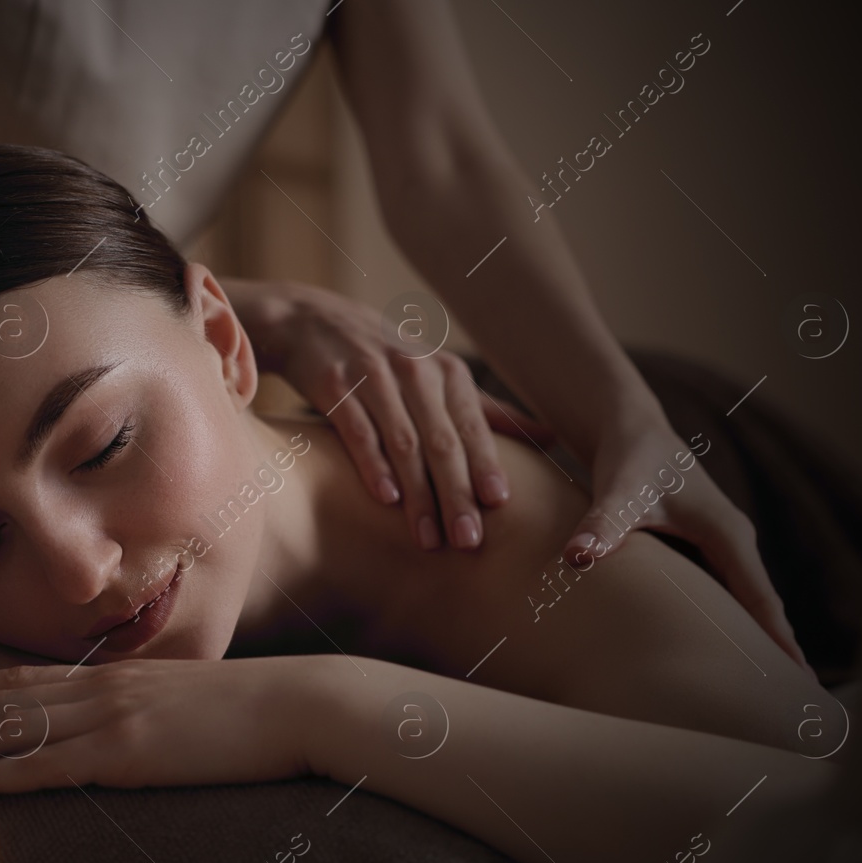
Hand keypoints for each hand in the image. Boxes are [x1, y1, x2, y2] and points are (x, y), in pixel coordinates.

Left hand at [0, 657, 327, 795]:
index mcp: (113, 677)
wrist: (300, 703)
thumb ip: (148, 708)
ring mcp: (108, 719)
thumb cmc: (257, 708)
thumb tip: (127, 726)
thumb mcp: (190, 699)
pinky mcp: (124, 754)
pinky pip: (40, 769)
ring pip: (3, 731)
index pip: (19, 678)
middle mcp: (98, 690)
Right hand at [228, 278, 551, 550]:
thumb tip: (550, 437)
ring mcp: (372, 376)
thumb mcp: (438, 375)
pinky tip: (387, 499)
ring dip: (419, 495)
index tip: (500, 505)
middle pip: (442, 441)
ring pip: (403, 443)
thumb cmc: (384, 359)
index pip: (472, 426)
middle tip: (469, 541)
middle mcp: (414, 370)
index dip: (486, 465)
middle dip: (457, 493)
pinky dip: (373, 465)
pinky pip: (358, 431)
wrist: (310, 321)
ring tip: (429, 539)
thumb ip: (488, 411)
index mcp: (446, 372)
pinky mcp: (334, 385)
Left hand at [563, 420, 811, 673]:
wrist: (626, 428)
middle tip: (802, 704)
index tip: (801, 679)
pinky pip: (725, 593)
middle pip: (763, 605)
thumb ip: (600, 526)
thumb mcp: (618, 493)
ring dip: (759, 639)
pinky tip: (730, 652)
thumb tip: (577, 559)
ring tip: (772, 690)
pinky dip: (733, 622)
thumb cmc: (628, 459)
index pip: (759, 598)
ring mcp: (720, 544)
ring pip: (746, 600)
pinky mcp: (701, 546)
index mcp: (727, 534)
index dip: (777, 639)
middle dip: (780, 650)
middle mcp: (733, 540)